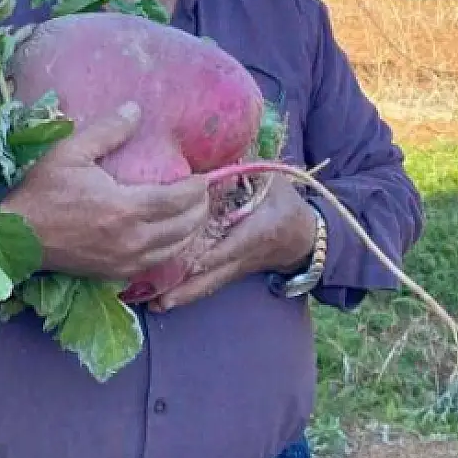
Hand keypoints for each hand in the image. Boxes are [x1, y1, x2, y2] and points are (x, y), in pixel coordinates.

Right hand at [4, 102, 211, 282]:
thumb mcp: (71, 153)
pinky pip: (155, 264)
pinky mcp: (115, 274)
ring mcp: (125, 260)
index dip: (196, 189)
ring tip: (194, 214)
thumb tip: (135, 109)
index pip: (177, 200)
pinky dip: (171, 250)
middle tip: (203, 194)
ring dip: (190, 231)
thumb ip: (107, 132)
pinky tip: (171, 238)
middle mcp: (132, 239)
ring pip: (174, 250)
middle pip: (184, 227)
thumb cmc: (42, 193)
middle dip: (200, 209)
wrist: (17, 238)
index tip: (202, 177)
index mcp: (125, 208)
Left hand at [149, 177, 316, 311]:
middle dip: (186, 288)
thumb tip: (213, 152)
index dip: (205, 255)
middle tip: (157, 300)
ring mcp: (236, 268)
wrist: (304, 237)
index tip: (181, 261)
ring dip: (182, 295)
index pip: (228, 247)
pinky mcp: (231, 273)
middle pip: (212, 276)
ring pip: (208, 285)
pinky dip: (188, 292)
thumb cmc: (284, 202)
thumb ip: (244, 168)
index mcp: (256, 231)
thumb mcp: (271, 180)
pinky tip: (163, 300)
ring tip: (154, 305)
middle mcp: (243, 255)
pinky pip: (208, 284)